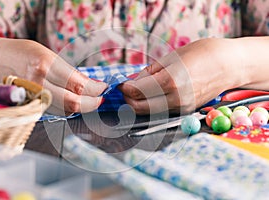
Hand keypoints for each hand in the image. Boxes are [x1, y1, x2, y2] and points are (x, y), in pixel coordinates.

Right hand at [0, 37, 107, 114]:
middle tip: (100, 99)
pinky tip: (74, 103)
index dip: (96, 90)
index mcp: (45, 65)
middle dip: (92, 103)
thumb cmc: (22, 53)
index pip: (79, 85)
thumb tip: (92, 86)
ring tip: (89, 100)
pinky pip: (54, 112)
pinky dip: (68, 109)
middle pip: (73, 103)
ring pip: (65, 111)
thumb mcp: (48, 55)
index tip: (104, 89)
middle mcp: (38, 84)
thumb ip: (69, 73)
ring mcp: (33, 98)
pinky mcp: (30, 107)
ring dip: (81, 107)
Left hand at [119, 38, 250, 114]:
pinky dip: (152, 105)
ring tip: (136, 91)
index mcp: (170, 82)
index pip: (137, 91)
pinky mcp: (186, 111)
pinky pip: (162, 111)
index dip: (124, 88)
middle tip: (125, 89)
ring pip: (150, 112)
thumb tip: (132, 82)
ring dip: (138, 103)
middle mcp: (175, 99)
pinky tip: (150, 95)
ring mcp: (182, 108)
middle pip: (140, 107)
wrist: (228, 65)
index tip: (120, 84)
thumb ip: (149, 73)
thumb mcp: (171, 58)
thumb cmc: (201, 54)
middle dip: (128, 99)